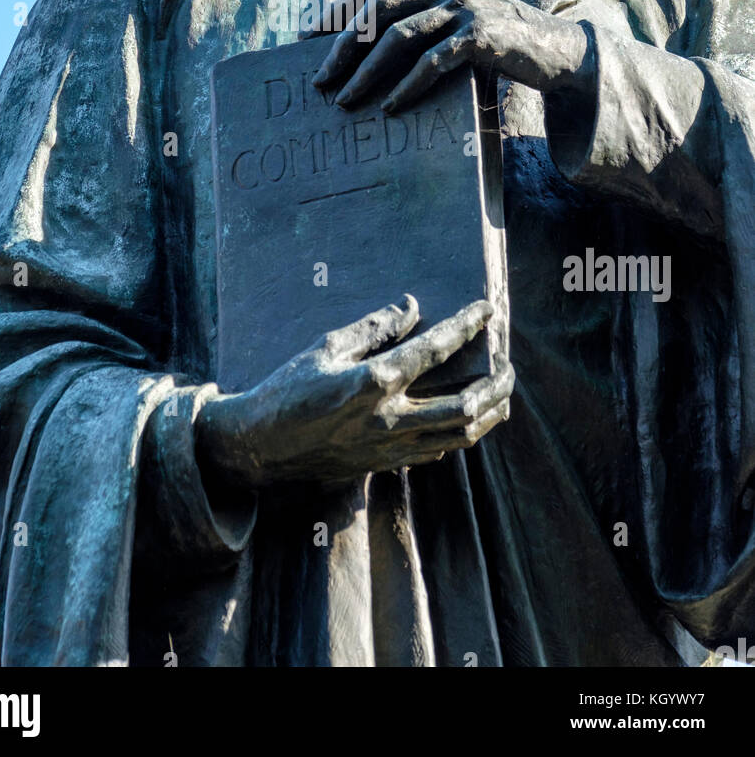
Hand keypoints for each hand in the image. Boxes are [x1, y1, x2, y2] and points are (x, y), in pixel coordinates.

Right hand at [195, 296, 512, 491]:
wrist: (262, 447)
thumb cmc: (288, 389)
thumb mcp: (326, 346)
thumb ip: (374, 327)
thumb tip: (411, 306)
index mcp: (373, 382)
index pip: (434, 348)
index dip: (465, 325)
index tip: (486, 309)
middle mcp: (389, 419)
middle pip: (465, 406)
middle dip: (497, 384)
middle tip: (508, 364)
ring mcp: (391, 447)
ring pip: (460, 436)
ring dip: (489, 413)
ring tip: (501, 392)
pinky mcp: (387, 464)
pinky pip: (439, 451)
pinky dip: (462, 433)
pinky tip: (466, 416)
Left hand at [302, 0, 595, 111]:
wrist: (561, 51)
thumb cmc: (503, 44)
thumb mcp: (460, 23)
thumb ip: (425, 25)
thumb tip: (365, 55)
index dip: (339, 8)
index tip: (309, 38)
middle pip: (378, 9)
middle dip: (341, 45)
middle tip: (319, 80)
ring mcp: (466, 8)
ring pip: (399, 36)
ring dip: (365, 72)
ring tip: (345, 100)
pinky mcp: (483, 36)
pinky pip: (433, 61)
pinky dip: (407, 86)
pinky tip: (391, 108)